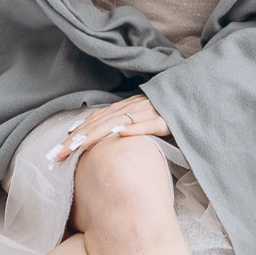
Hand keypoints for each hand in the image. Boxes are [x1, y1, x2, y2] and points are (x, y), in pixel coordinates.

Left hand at [51, 94, 169, 163]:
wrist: (195, 102)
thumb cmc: (168, 114)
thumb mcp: (143, 118)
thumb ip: (125, 124)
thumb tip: (106, 137)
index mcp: (127, 107)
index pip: (97, 119)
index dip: (78, 131)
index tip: (61, 146)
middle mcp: (135, 106)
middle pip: (102, 122)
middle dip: (79, 138)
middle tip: (60, 153)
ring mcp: (150, 111)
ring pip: (120, 121)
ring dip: (98, 134)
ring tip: (79, 145)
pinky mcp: (167, 120)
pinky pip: (149, 124)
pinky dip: (134, 129)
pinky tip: (120, 134)